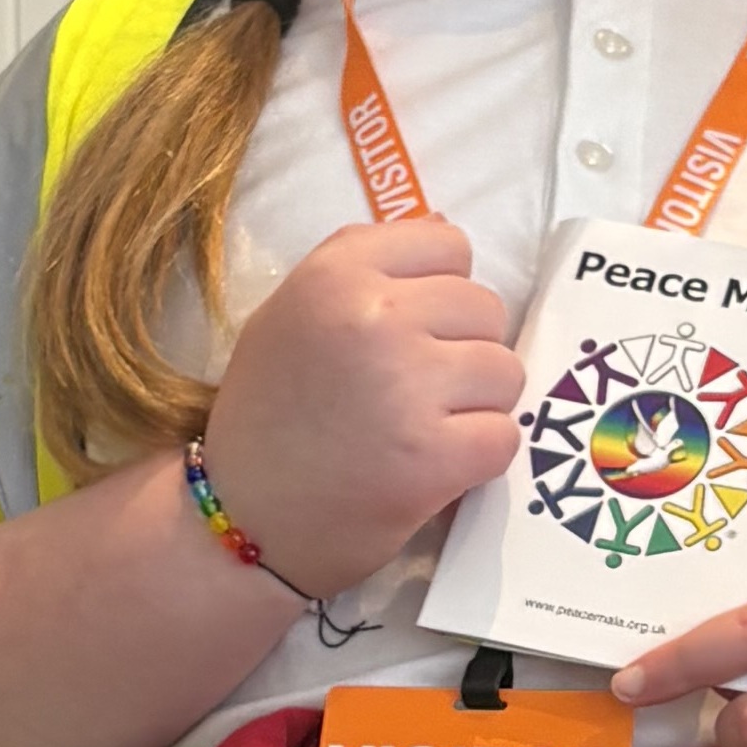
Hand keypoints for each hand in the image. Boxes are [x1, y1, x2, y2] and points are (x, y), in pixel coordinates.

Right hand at [201, 216, 516, 595]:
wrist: (241, 520)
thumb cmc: (266, 416)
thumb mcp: (290, 315)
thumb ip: (362, 268)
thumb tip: (444, 226)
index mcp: (335, 274)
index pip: (449, 245)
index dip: (442, 290)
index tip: (412, 331)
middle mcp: (373, 317)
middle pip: (485, 308)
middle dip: (463, 351)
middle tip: (414, 392)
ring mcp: (407, 386)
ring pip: (505, 371)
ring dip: (477, 405)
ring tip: (424, 429)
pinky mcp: (434, 456)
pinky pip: (504, 435)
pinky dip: (479, 457)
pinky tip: (432, 468)